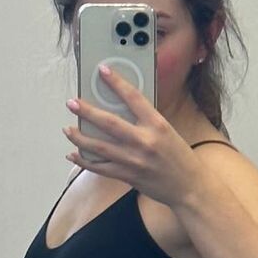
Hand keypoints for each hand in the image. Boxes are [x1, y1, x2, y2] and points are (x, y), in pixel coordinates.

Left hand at [63, 67, 200, 207]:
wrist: (189, 187)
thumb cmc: (180, 157)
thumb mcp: (168, 132)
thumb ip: (146, 121)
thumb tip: (121, 110)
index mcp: (157, 125)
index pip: (133, 97)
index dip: (116, 82)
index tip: (102, 70)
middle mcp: (144, 141)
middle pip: (109, 123)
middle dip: (87, 111)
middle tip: (72, 102)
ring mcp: (134, 160)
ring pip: (99, 147)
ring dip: (80, 137)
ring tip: (67, 130)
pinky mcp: (128, 175)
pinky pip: (100, 167)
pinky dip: (84, 161)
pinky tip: (73, 153)